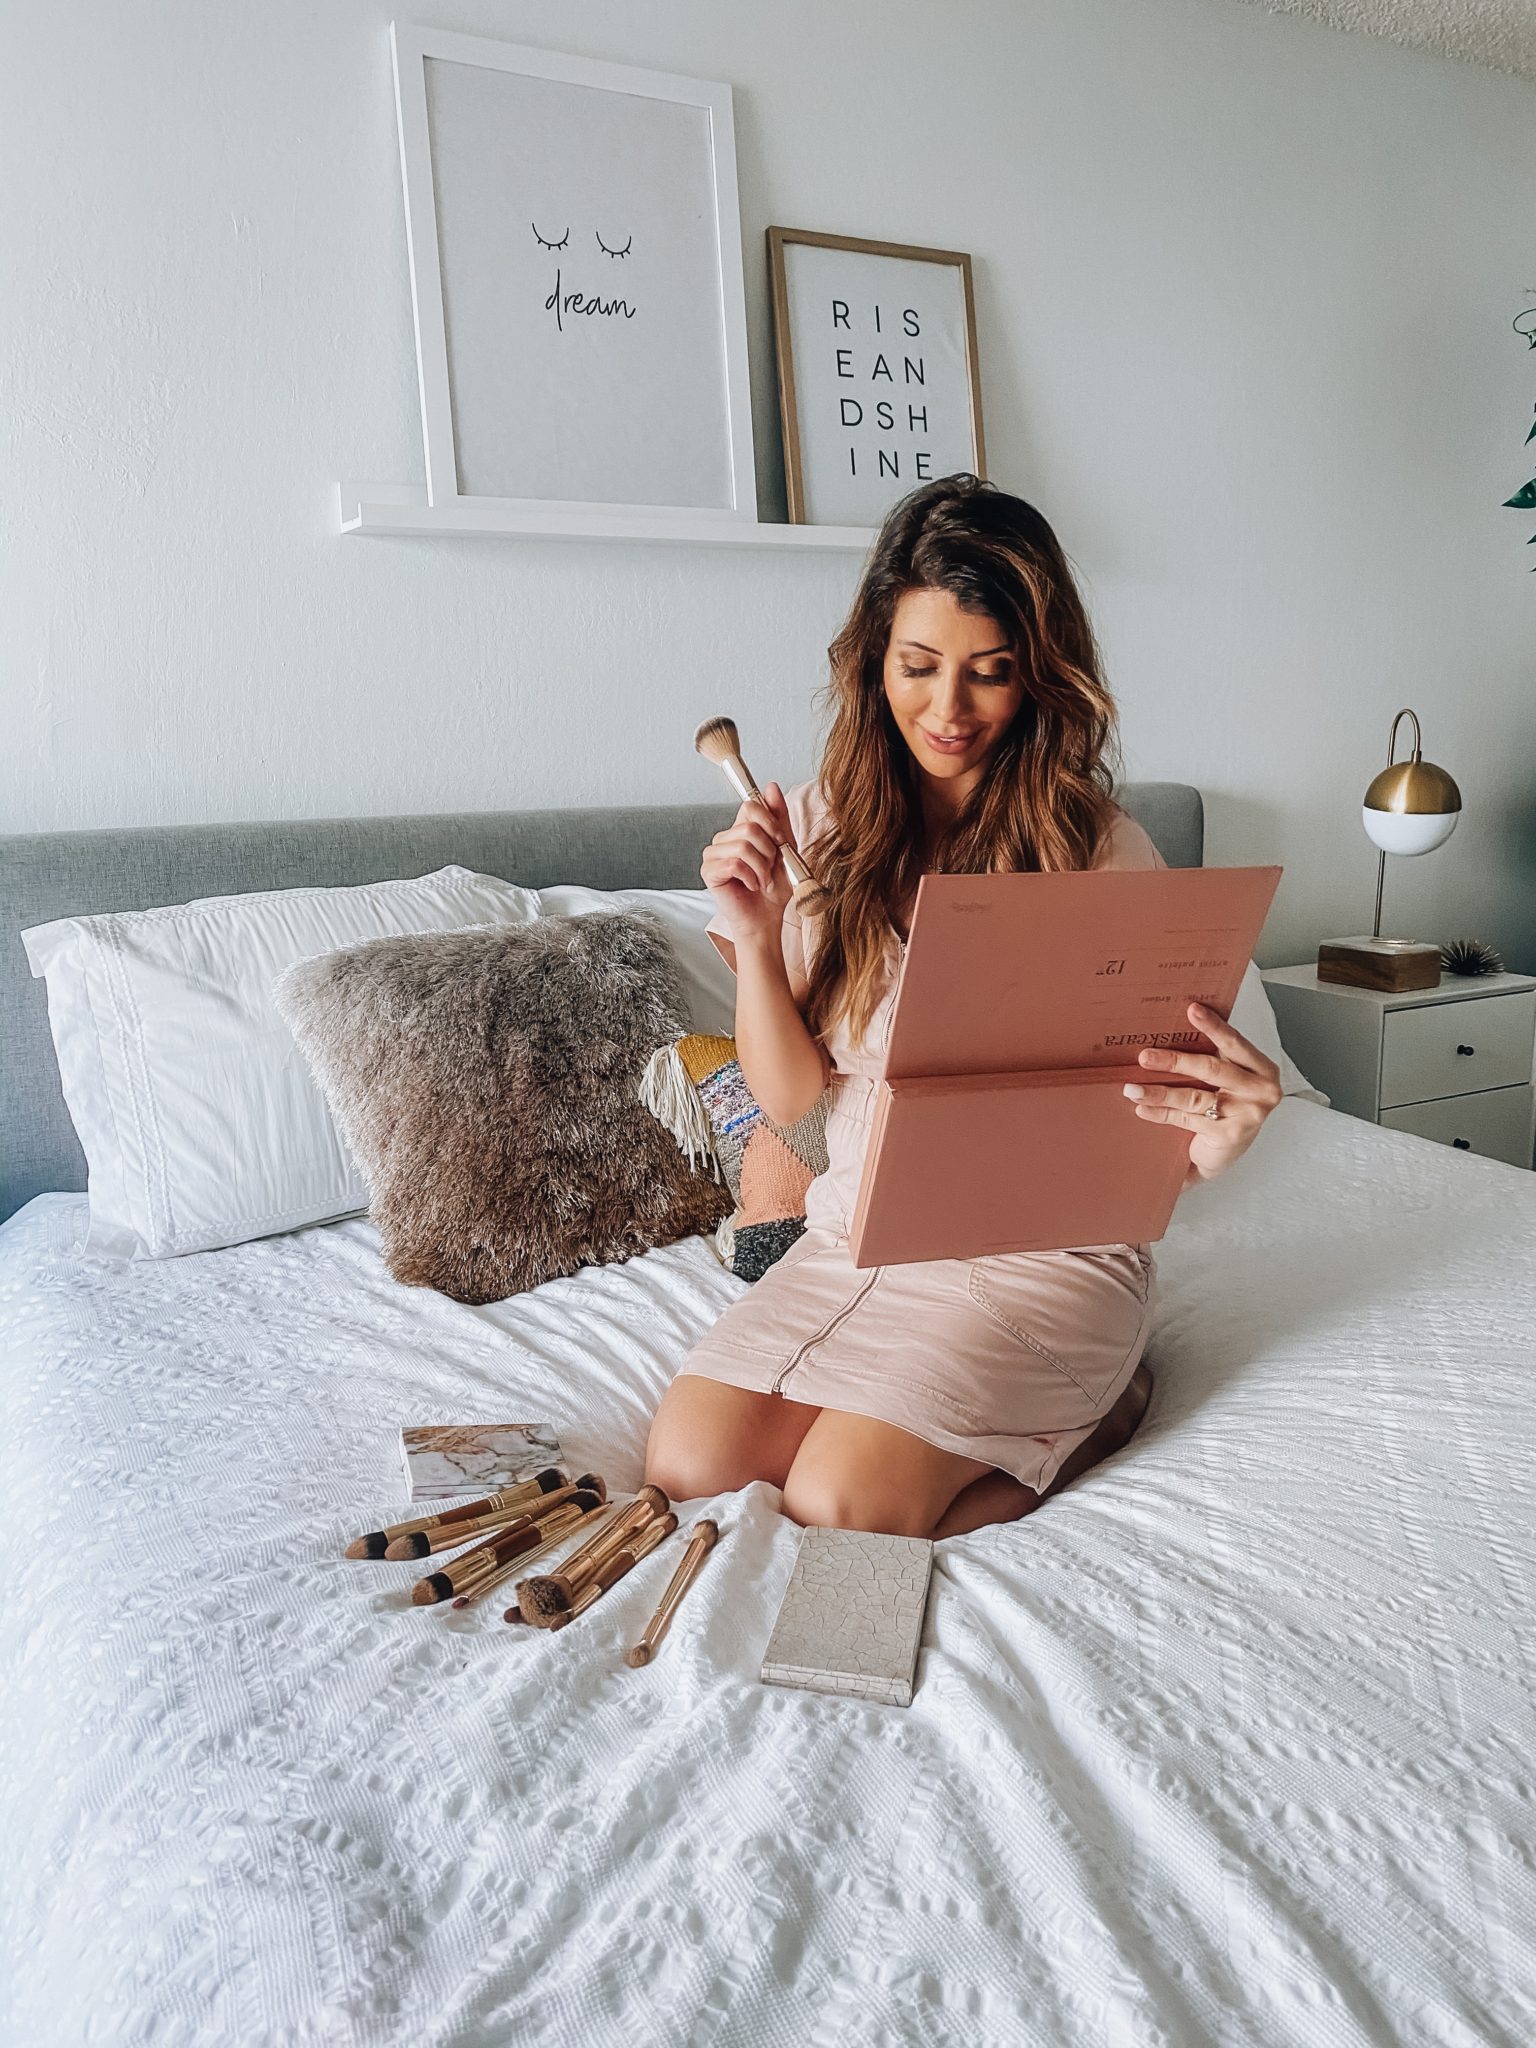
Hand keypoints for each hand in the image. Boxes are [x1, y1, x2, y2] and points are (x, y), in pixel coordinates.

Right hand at [700, 781, 797, 941]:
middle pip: (750, 826)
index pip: (751, 806)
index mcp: (740, 829)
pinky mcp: (708, 871)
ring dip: (761, 867)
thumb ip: (778, 817)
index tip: (780, 843)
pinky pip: (734, 863)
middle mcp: (724, 838)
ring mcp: (713, 853)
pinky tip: (751, 886)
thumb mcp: (784, 847)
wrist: (767, 917)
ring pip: (743, 845)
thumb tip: (771, 786)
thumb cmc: (775, 887)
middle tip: (770, 869)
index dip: (771, 824)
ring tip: (762, 880)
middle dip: (769, 851)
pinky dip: (751, 876)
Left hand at [1122, 1001, 1282, 1188]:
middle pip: (1212, 1069)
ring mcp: (1248, 1115)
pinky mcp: (1230, 1135)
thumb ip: (1212, 1057)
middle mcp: (1261, 1090)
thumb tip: (1170, 1030)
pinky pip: (1187, 1119)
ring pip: (1194, 1097)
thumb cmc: (1226, 1107)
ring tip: (1132, 1089)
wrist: (1226, 1153)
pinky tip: (1143, 1108)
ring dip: (1159, 1092)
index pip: (1235, 1043)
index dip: (1213, 1026)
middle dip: (1174, 1061)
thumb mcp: (1226, 1079)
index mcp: (1262, 1068)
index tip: (1192, 1010)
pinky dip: (1162, 1113)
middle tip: (1145, 1056)